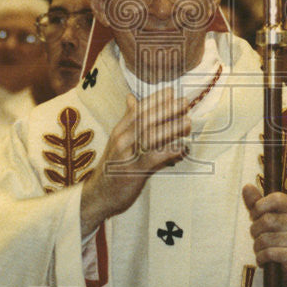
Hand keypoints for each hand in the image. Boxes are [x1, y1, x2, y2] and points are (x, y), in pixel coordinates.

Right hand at [80, 90, 190, 233]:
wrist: (98, 195)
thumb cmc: (112, 167)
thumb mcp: (117, 141)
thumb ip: (128, 120)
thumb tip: (131, 98)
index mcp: (119, 131)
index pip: (138, 110)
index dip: (155, 100)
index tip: (171, 91)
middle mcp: (122, 140)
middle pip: (146, 120)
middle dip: (167, 109)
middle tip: (185, 102)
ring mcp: (127, 156)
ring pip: (151, 137)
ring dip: (171, 128)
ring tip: (188, 121)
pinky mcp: (133, 172)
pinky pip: (153, 159)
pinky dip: (169, 152)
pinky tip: (182, 148)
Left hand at [242, 184, 286, 286]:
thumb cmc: (276, 235)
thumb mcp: (265, 216)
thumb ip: (256, 202)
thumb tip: (247, 187)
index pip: (276, 198)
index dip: (260, 207)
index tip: (255, 215)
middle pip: (267, 220)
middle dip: (255, 230)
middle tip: (258, 236)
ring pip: (265, 239)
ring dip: (257, 246)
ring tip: (262, 249)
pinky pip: (269, 253)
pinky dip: (261, 258)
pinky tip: (265, 259)